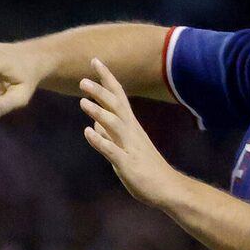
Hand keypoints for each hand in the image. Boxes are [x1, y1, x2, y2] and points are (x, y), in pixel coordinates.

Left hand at [79, 62, 188, 209]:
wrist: (167, 189)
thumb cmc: (144, 168)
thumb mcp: (123, 148)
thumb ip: (109, 136)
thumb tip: (94, 125)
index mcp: (130, 127)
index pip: (118, 96)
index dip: (107, 79)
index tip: (95, 60)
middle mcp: (131, 132)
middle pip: (116, 106)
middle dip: (101, 92)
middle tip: (83, 80)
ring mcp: (130, 147)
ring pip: (115, 125)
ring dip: (99, 113)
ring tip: (82, 102)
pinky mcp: (127, 164)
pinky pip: (112, 151)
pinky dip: (100, 141)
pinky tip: (87, 132)